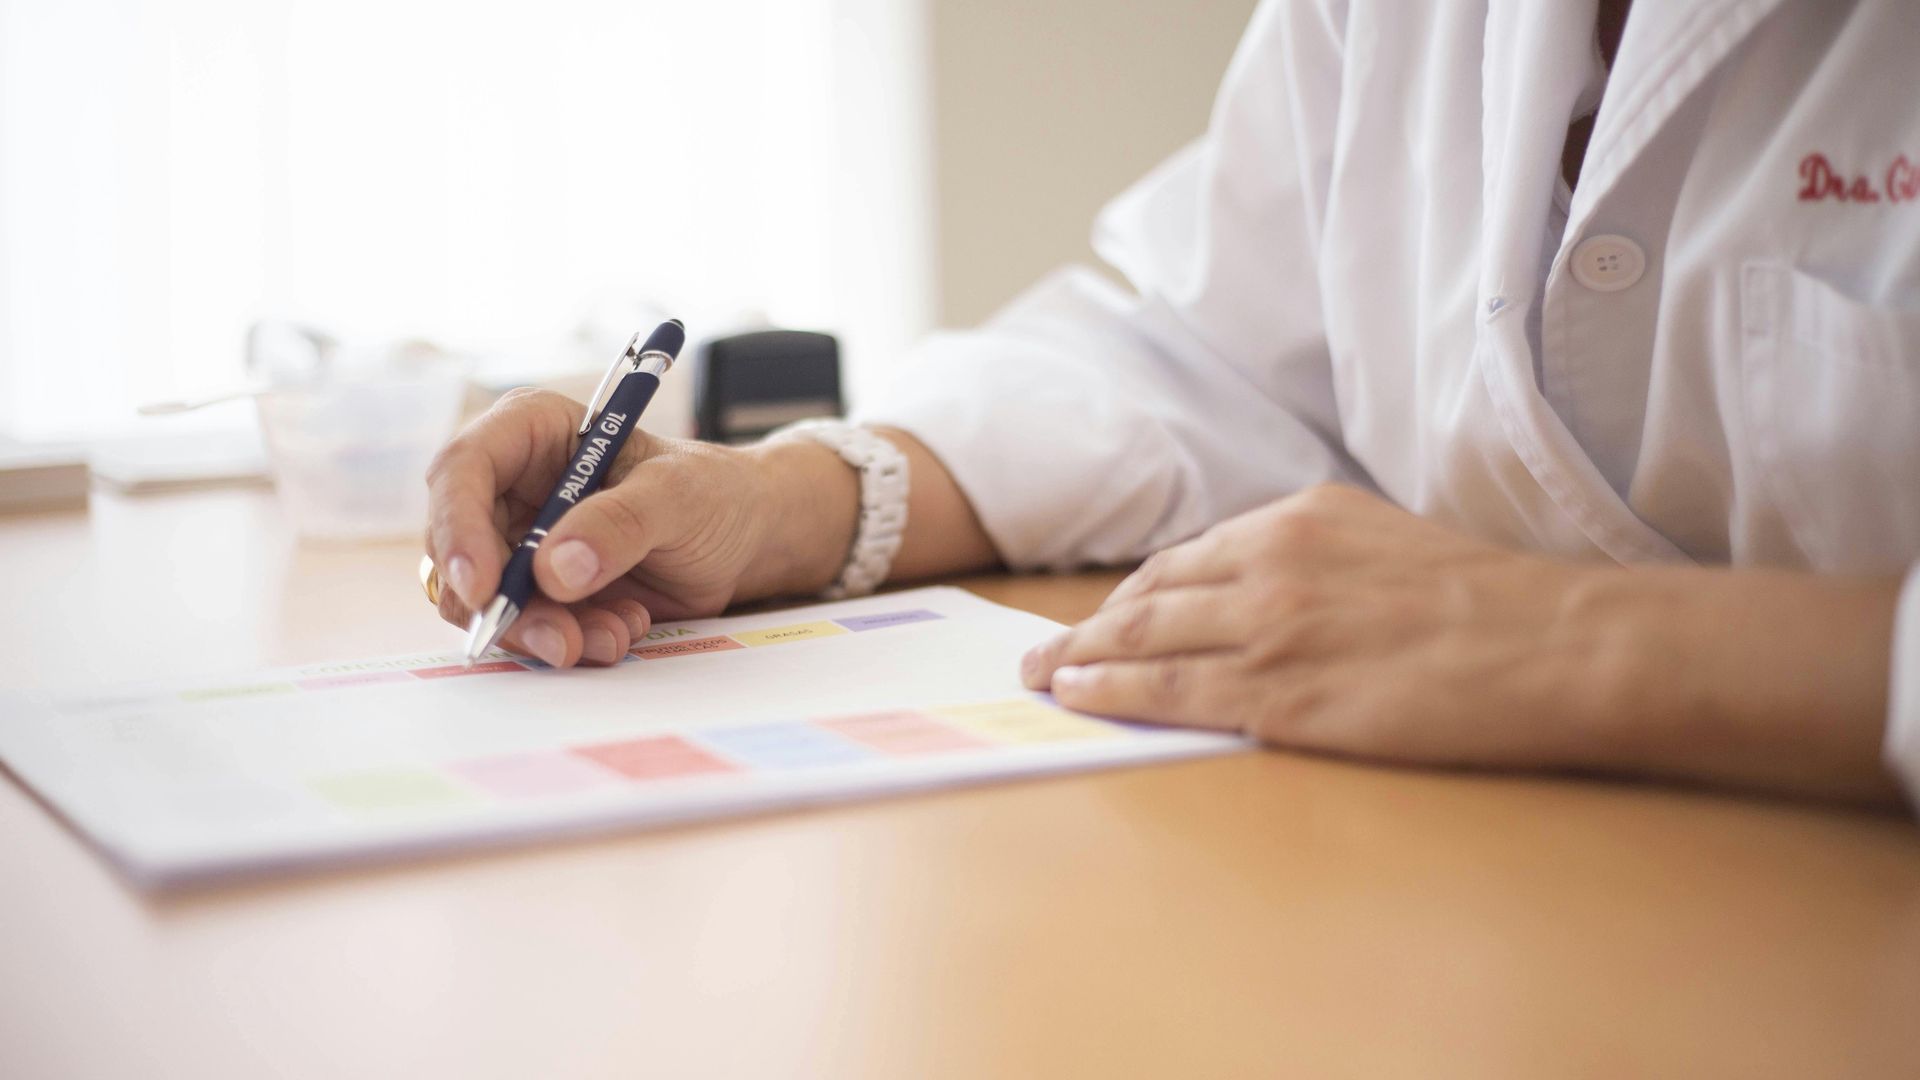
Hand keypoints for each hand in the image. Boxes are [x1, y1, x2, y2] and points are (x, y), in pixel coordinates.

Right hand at [424, 388, 855, 667]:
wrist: (743, 538)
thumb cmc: (711, 493)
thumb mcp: (677, 496)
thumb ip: (619, 524)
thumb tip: (554, 569)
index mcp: (531, 433)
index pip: (463, 470)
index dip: (458, 529)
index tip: (484, 587)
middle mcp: (512, 487)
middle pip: (463, 549)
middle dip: (507, 605)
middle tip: (561, 641)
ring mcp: (522, 542)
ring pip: (490, 601)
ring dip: (545, 631)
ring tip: (615, 635)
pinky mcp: (542, 591)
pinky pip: (528, 627)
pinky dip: (570, 641)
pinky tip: (623, 630)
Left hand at [1020, 485, 1903, 802]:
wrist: (1559, 645)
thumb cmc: (1497, 606)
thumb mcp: (1392, 546)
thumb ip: (1322, 562)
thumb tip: (1270, 596)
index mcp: (1301, 516)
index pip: (1191, 556)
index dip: (1140, 592)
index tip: (1110, 613)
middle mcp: (1270, 559)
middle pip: (1152, 593)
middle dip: (1092, 624)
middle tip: (1045, 650)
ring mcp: (1269, 625)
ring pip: (1144, 638)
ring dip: (1082, 658)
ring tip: (1044, 676)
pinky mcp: (1278, 691)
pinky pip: (1167, 691)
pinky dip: (1111, 692)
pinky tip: (1080, 698)